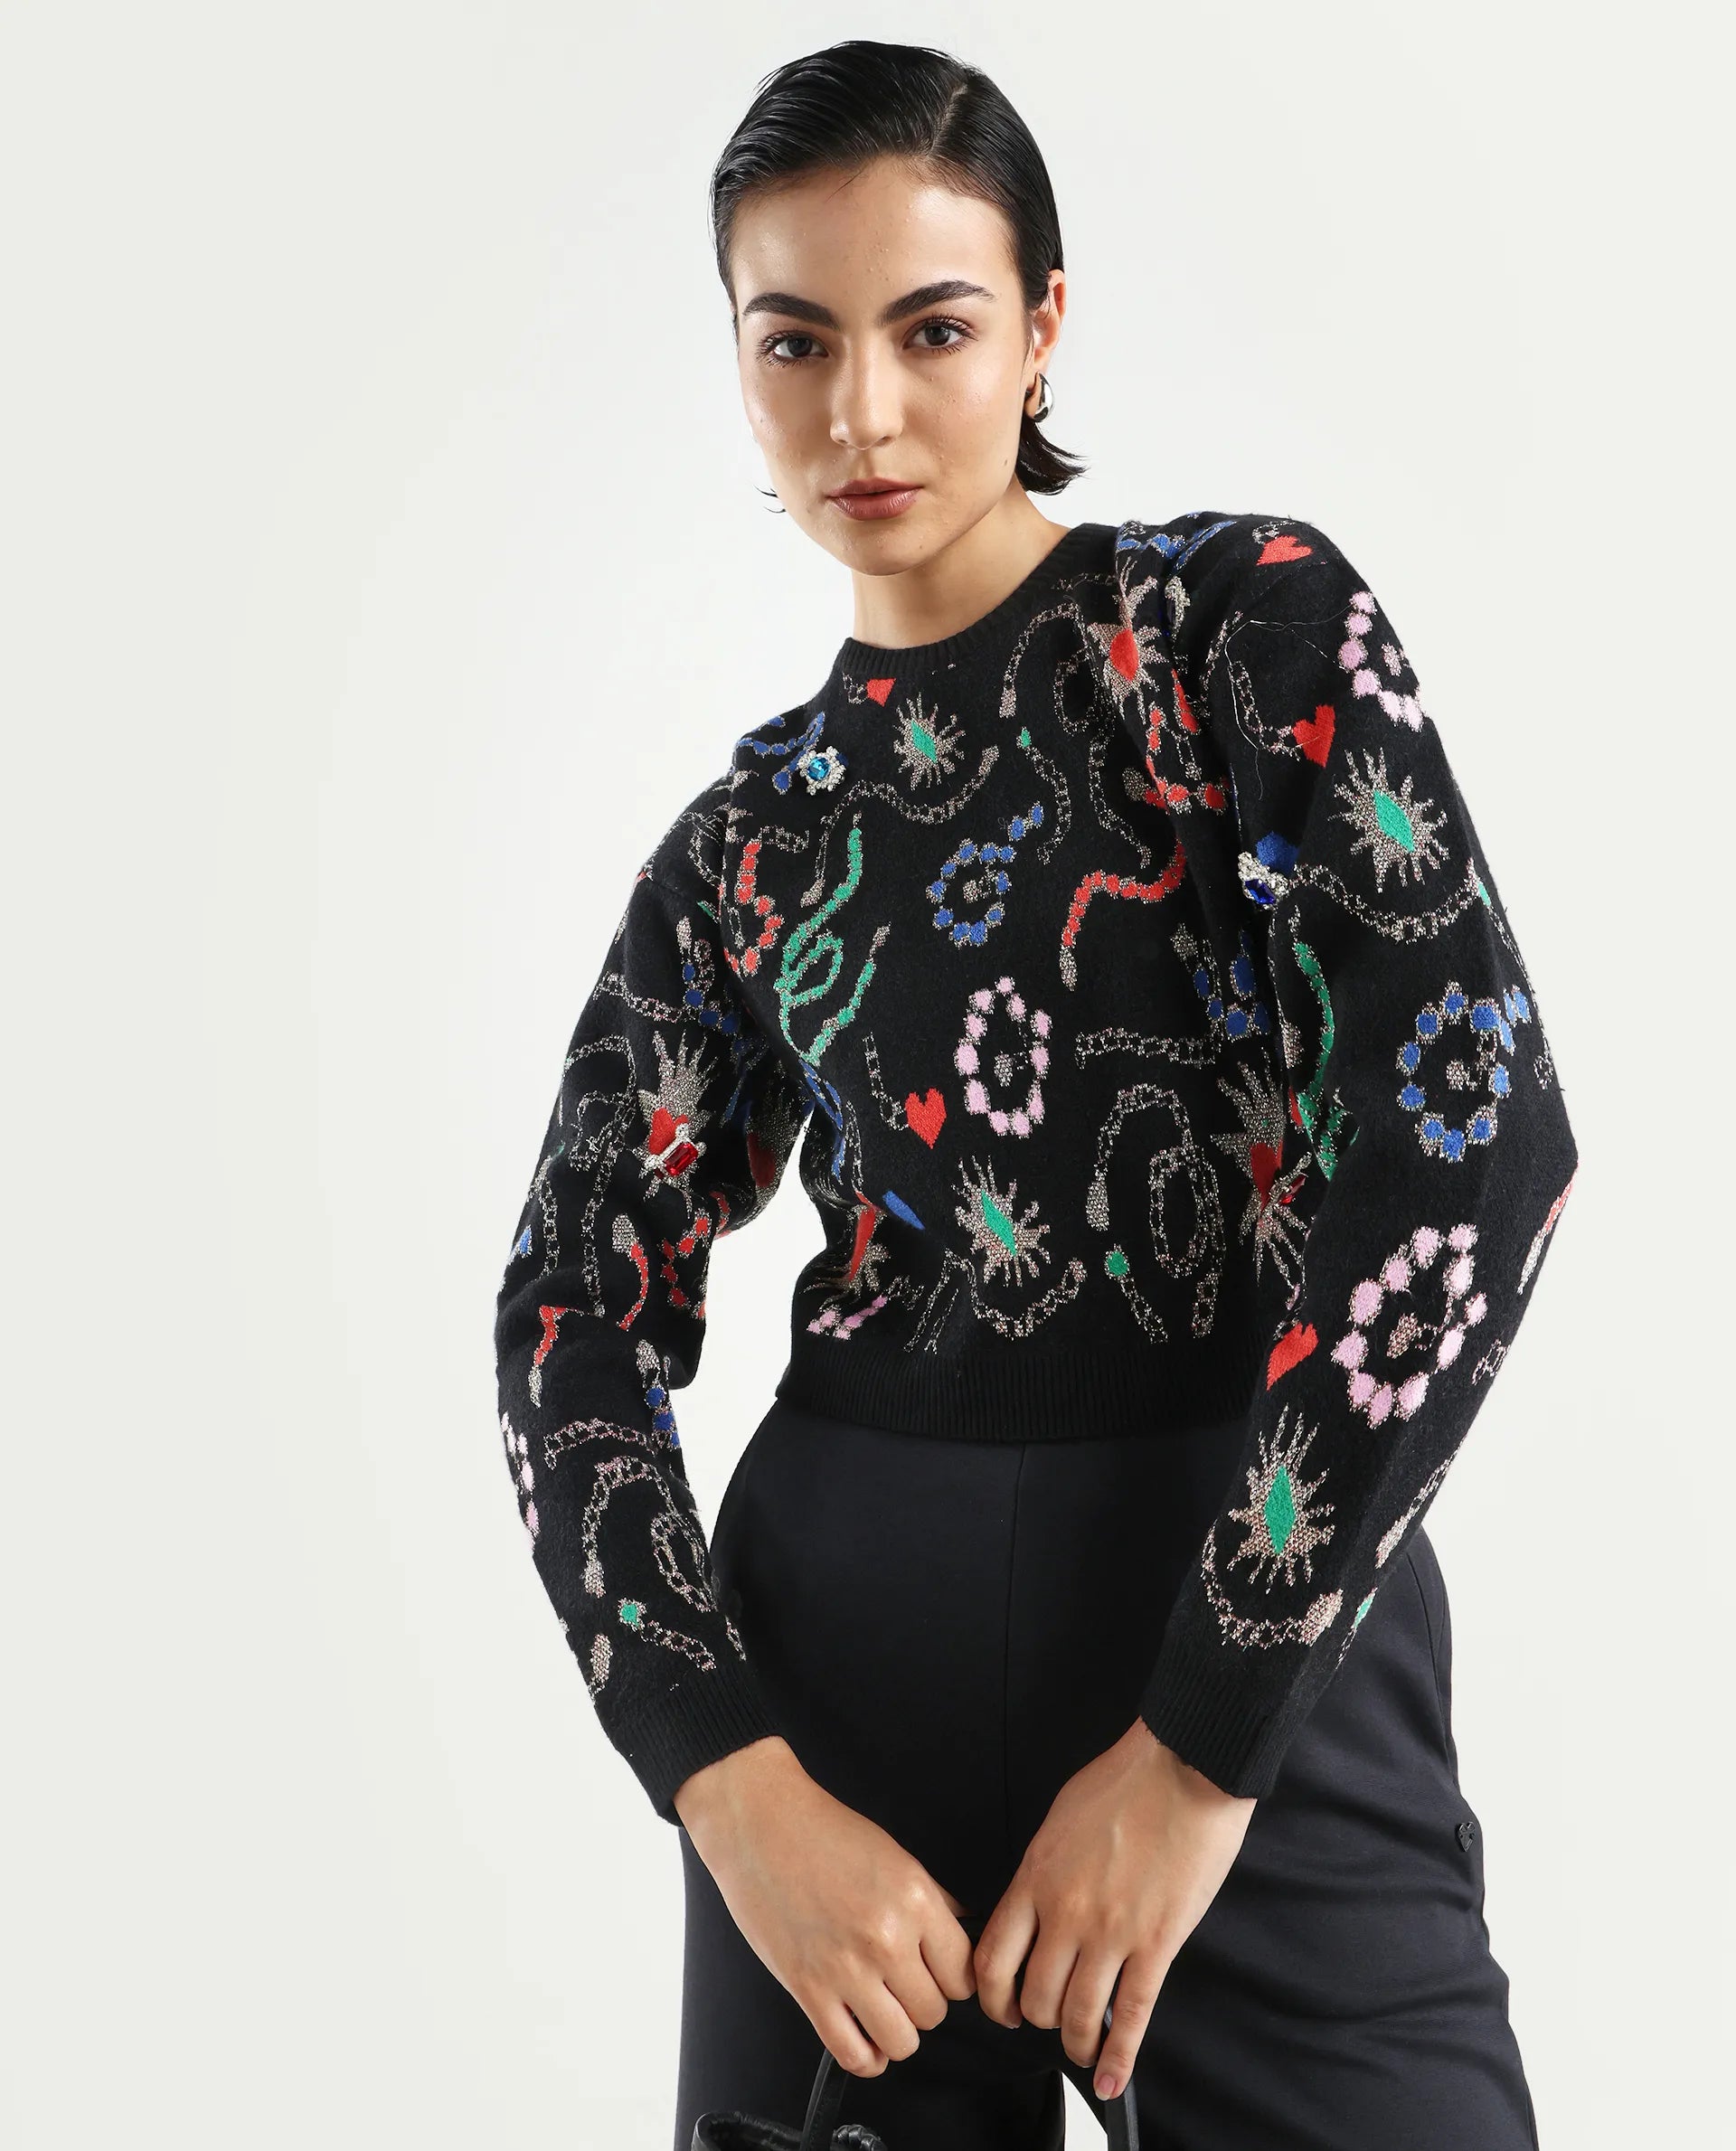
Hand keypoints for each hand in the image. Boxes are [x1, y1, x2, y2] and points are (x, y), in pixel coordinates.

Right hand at [675, 1737, 978, 2076]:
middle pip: (934, 2011)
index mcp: (914, 1899)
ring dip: (897, 2030)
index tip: (939, 1974)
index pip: (963, 1974)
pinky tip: (864, 2038)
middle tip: (904, 1983)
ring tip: (884, 2008)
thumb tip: (964, 1932)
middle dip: (923, 2001)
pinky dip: (866, 2057)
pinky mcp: (808, 1989)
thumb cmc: (823, 1831)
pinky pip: (853, 2053)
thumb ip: (934, 1900)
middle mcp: (886, 1938)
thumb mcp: (895, 1854)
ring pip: (901, 2041)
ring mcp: (846, 1969)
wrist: (761, 1823)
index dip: (954, 1978)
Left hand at [973, 1720, 1255, 2099]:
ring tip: (1079, 2047)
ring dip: (1074, 2042)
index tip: (1001, 2006)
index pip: (992, 1958)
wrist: (1182, 1768)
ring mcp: (1111, 1934)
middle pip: (1033, 1996)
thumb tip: (1033, 1903)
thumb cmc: (1124, 1781)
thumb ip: (1041, 1869)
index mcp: (1034, 1878)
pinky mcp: (1156, 1945)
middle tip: (1046, 2021)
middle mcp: (1064, 1913)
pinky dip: (1118, 2057)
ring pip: (1077, 2014)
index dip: (992, 1996)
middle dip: (1036, 2018)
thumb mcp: (1058, 1820)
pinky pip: (1131, 2015)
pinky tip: (1110, 2079)